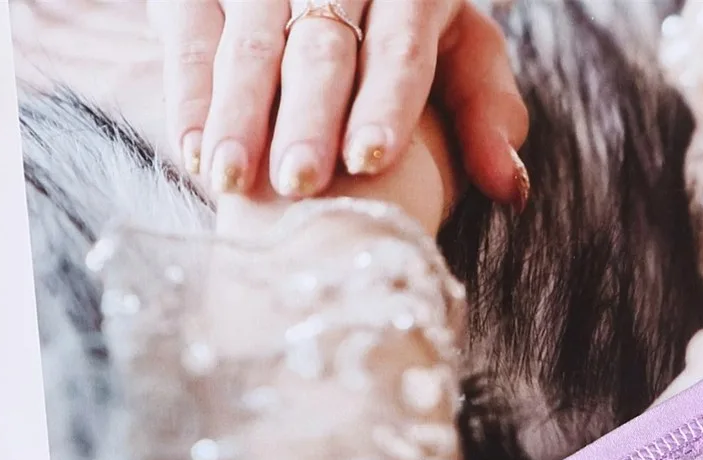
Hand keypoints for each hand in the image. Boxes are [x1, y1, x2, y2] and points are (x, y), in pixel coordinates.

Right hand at [149, 0, 528, 208]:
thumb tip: (511, 187)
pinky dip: (190, 94)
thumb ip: (485, 113)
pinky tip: (195, 153)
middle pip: (323, 45)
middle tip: (301, 182)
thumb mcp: (459, 53)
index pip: (400, 45)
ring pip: (252, 40)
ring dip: (240, 112)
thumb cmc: (408, 29)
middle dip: (308, 115)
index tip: (369, 159)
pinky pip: (191, 34)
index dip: (385, 101)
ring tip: (236, 180)